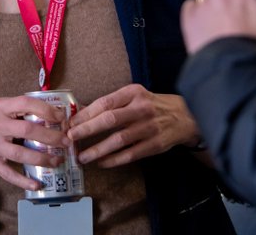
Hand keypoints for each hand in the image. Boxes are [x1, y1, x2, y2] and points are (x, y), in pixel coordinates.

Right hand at [0, 95, 68, 190]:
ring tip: (58, 161)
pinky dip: (24, 181)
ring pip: (22, 154)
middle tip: (66, 141)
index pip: (26, 103)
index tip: (61, 117)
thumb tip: (50, 113)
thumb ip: (17, 110)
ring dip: (43, 159)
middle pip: (29, 130)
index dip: (46, 110)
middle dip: (51, 137)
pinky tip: (37, 184)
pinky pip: (10, 174)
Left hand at [66, 85, 197, 166]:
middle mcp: (141, 108)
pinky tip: (102, 163)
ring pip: (119, 140)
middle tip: (70, 139)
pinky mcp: (156, 144)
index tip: (70, 123)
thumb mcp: (135, 96)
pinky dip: (114, 160)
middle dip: (87, 130)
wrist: (185, 116)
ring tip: (83, 157)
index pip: (105, 102)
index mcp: (133, 93)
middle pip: (110, 119)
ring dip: (98, 149)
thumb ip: (113, 104)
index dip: (86, 114)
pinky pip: (131, 154)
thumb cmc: (152, 105)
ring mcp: (150, 127)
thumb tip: (82, 115)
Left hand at [180, 0, 255, 54]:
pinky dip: (196, 16)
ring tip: (221, 33)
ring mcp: (204, 1)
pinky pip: (191, 8)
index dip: (248, 2)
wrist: (233, 68)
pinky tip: (206, 31)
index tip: (249, 17)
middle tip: (236, 27)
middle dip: (229, 5)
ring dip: (213, 10)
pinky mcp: (189, 14)